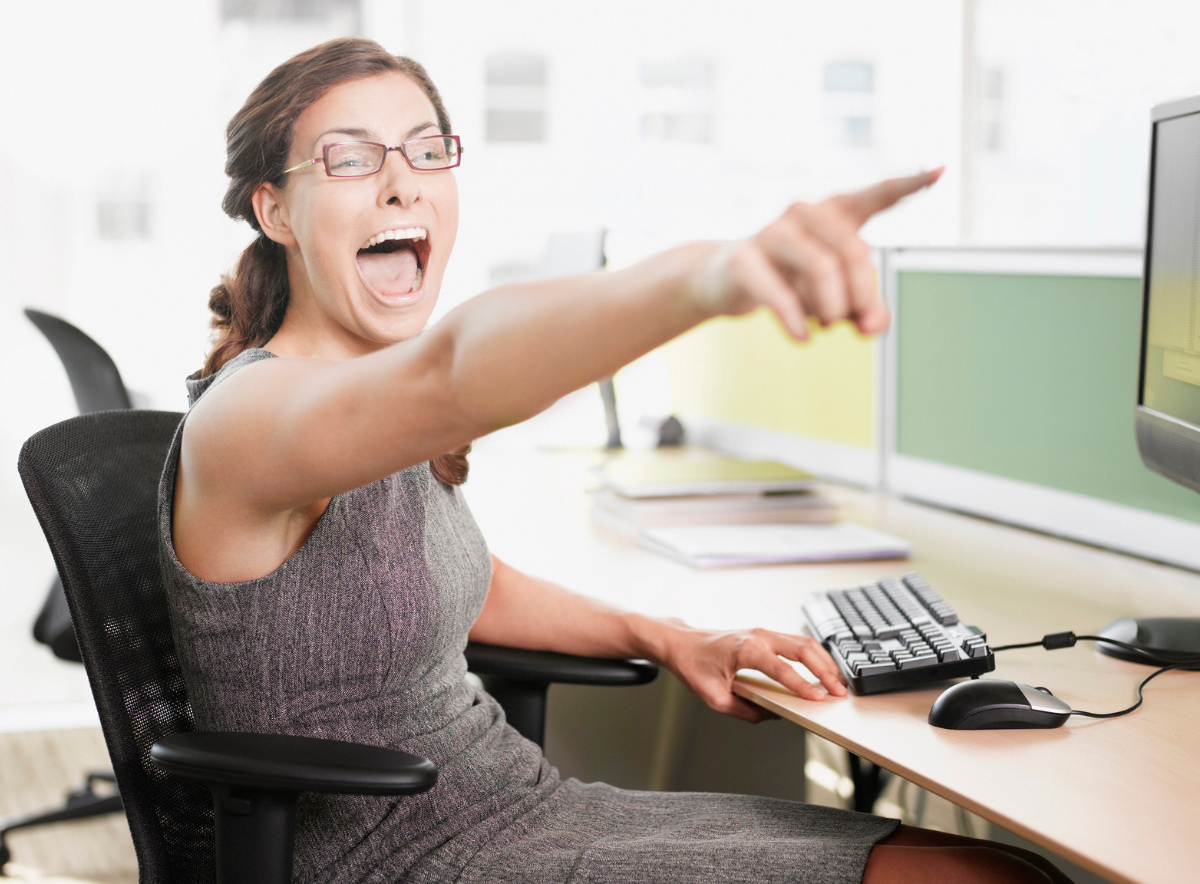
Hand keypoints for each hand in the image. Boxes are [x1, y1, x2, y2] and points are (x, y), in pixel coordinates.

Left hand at [660, 622, 847, 722]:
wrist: (681, 643)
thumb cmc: (693, 666)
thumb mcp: (714, 698)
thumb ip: (746, 711)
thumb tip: (774, 715)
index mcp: (745, 649)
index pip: (783, 669)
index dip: (803, 686)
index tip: (820, 699)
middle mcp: (758, 636)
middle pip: (804, 649)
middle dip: (825, 671)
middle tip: (839, 693)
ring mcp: (763, 632)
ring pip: (805, 642)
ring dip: (824, 662)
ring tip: (838, 684)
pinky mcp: (765, 635)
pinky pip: (797, 642)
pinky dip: (814, 656)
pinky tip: (823, 671)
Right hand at [689, 168, 943, 339]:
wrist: (722, 281)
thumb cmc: (787, 281)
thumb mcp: (833, 299)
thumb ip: (864, 311)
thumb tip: (872, 326)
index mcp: (832, 214)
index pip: (875, 195)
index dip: (909, 185)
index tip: (942, 171)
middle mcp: (804, 213)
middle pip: (854, 251)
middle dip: (862, 295)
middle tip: (856, 324)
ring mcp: (772, 232)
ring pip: (822, 269)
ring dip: (830, 308)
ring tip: (823, 325)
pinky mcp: (745, 258)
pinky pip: (781, 293)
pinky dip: (796, 320)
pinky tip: (803, 338)